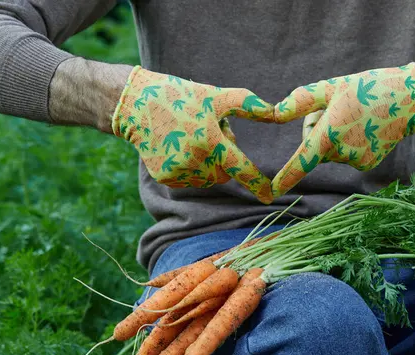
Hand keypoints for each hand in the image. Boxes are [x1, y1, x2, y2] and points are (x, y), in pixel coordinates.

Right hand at [112, 67, 274, 202]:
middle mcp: (194, 160)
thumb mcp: (215, 96)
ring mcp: (178, 171)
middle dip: (224, 160)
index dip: (256, 183)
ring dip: (207, 164)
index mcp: (210, 140)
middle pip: (224, 173)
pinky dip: (191, 168)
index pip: (240, 167)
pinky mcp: (165, 177)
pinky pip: (190, 180)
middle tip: (208, 134)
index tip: (268, 197)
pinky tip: (178, 147)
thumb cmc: (181, 96)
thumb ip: (249, 106)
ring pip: (208, 178)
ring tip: (191, 138)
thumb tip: (278, 113)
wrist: (135, 105)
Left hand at [272, 63, 414, 196]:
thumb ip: (300, 101)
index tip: (272, 192)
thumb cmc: (366, 89)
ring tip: (356, 116)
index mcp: (328, 136)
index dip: (284, 178)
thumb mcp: (330, 87)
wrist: (409, 100)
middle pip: (315, 148)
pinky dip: (350, 143)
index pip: (301, 163)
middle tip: (339, 109)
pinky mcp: (367, 164)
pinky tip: (366, 128)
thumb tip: (274, 114)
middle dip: (318, 131)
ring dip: (335, 136)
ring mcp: (356, 162)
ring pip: (332, 151)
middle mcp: (341, 154)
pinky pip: (347, 155)